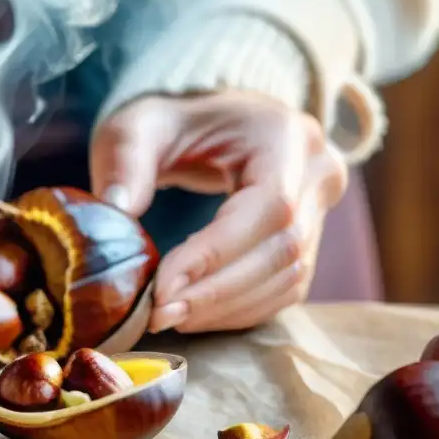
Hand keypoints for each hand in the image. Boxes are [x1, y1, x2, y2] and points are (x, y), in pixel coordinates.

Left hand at [90, 91, 347, 333]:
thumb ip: (126, 160)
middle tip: (160, 315)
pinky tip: (195, 315)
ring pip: (289, 278)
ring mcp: (321, 208)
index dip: (217, 253)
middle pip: (284, 250)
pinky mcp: (310, 239)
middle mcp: (317, 172)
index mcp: (285, 135)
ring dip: (227, 308)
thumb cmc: (170, 119)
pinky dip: (240, 310)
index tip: (163, 286)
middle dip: (218, 291)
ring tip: (170, 319)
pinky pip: (286, 288)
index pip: (268, 206)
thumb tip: (118, 210)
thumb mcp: (137, 126)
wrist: (206, 119)